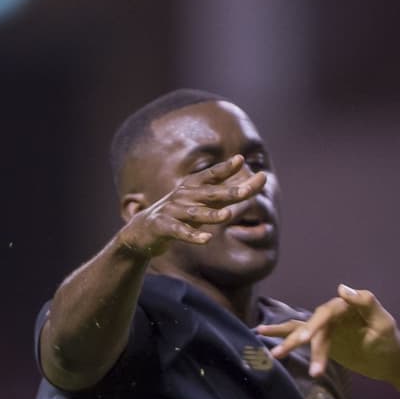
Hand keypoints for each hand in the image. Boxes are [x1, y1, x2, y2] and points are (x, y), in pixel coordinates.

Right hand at [117, 155, 266, 257]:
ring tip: (228, 215)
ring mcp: (172, 211)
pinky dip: (193, 235)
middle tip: (247, 191)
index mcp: (192, 187)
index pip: (211, 176)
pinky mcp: (163, 227)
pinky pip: (179, 232)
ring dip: (211, 214)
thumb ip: (227, 194)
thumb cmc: (180, 213)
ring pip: (195, 213)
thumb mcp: (203, 203)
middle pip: (209, 194)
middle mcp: (183, 196)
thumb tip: (256, 182)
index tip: (241, 159)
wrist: (143, 230)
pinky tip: (206, 239)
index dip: (225, 168)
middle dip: (229, 192)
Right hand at [256, 285, 399, 379]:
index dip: (315, 324)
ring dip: (289, 343)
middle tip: (285, 351)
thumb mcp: (383, 323)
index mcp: (347, 306)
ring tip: (274, 355)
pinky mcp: (323, 340)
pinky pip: (300, 335)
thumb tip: (342, 288)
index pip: (326, 312)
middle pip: (312, 323)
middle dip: (300, 339)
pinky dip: (283, 334)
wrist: (392, 361)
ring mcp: (328, 327)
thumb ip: (366, 304)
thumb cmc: (390, 342)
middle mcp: (334, 313)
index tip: (305, 338)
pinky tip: (262, 333)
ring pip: (304, 332)